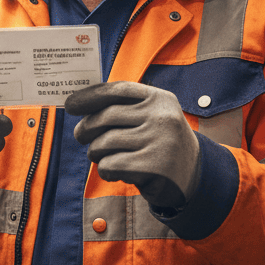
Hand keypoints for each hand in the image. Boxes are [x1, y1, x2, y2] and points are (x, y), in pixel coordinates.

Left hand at [65, 81, 199, 212]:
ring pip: (105, 142)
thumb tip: (79, 105)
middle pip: (106, 116)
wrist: (194, 175)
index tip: (70, 105)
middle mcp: (162, 117)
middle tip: (81, 137)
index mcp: (160, 99)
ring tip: (103, 157)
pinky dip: (105, 170)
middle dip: (86, 128)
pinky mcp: (154, 167)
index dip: (90, 96)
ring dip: (95, 152)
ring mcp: (160, 141)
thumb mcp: (150, 117)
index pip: (117, 90)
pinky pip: (110, 165)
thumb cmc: (159, 143)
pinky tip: (114, 172)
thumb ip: (123, 108)